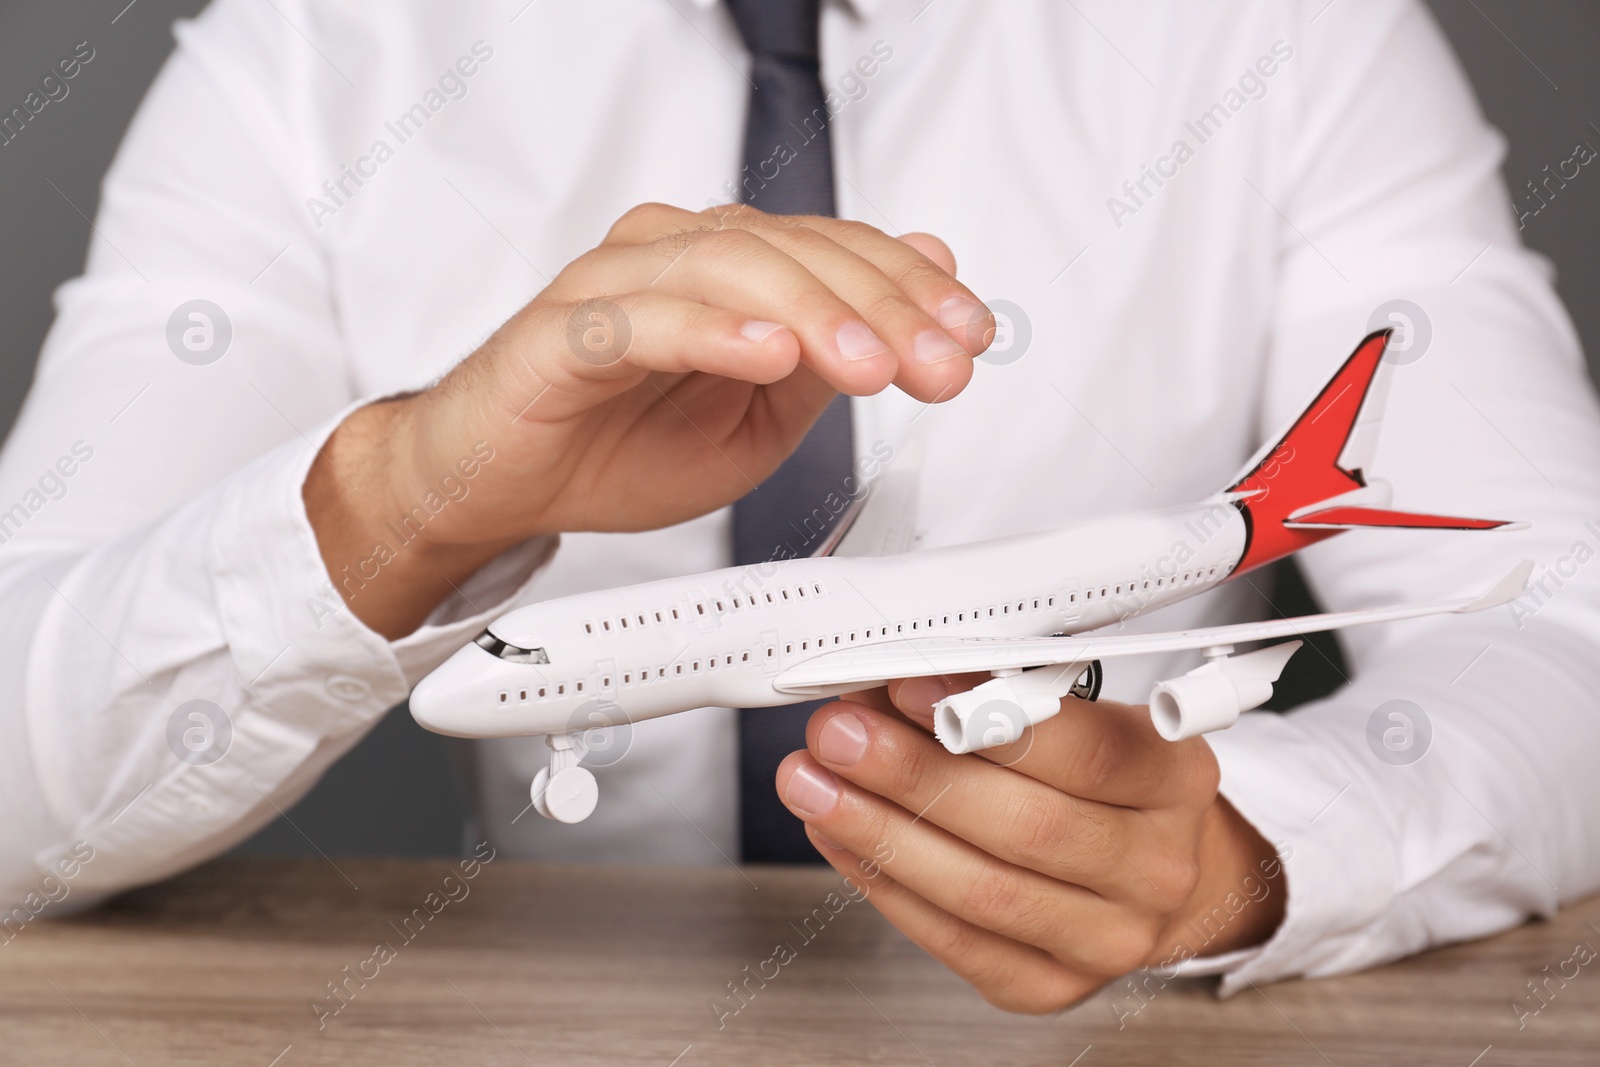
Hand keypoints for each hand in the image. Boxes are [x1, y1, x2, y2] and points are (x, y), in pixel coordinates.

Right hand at [305, 202, 993, 636]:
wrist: (501, 483)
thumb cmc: (615, 448)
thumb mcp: (757, 427)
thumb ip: (829, 360)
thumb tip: (918, 288)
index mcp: (731, 271)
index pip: (838, 253)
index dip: (914, 292)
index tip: (970, 339)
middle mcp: (679, 257)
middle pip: (799, 252)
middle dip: (885, 310)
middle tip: (938, 363)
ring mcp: (620, 284)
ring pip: (732, 267)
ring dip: (813, 314)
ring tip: (870, 363)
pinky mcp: (565, 328)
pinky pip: (644, 317)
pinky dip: (712, 330)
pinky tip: (767, 352)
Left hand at [775, 675, 1286, 1013]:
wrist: (1147, 869)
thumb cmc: (1104, 779)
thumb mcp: (1081, 713)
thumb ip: (999, 696)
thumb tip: (892, 680)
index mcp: (1176, 778)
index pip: (1088, 753)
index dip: (987, 720)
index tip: (907, 687)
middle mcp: (1156, 868)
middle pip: (1025, 828)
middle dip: (912, 775)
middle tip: (839, 736)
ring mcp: (1108, 939)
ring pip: (982, 891)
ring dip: (880, 831)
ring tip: (815, 784)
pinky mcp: (1049, 985)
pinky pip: (954, 940)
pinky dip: (884, 882)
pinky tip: (840, 836)